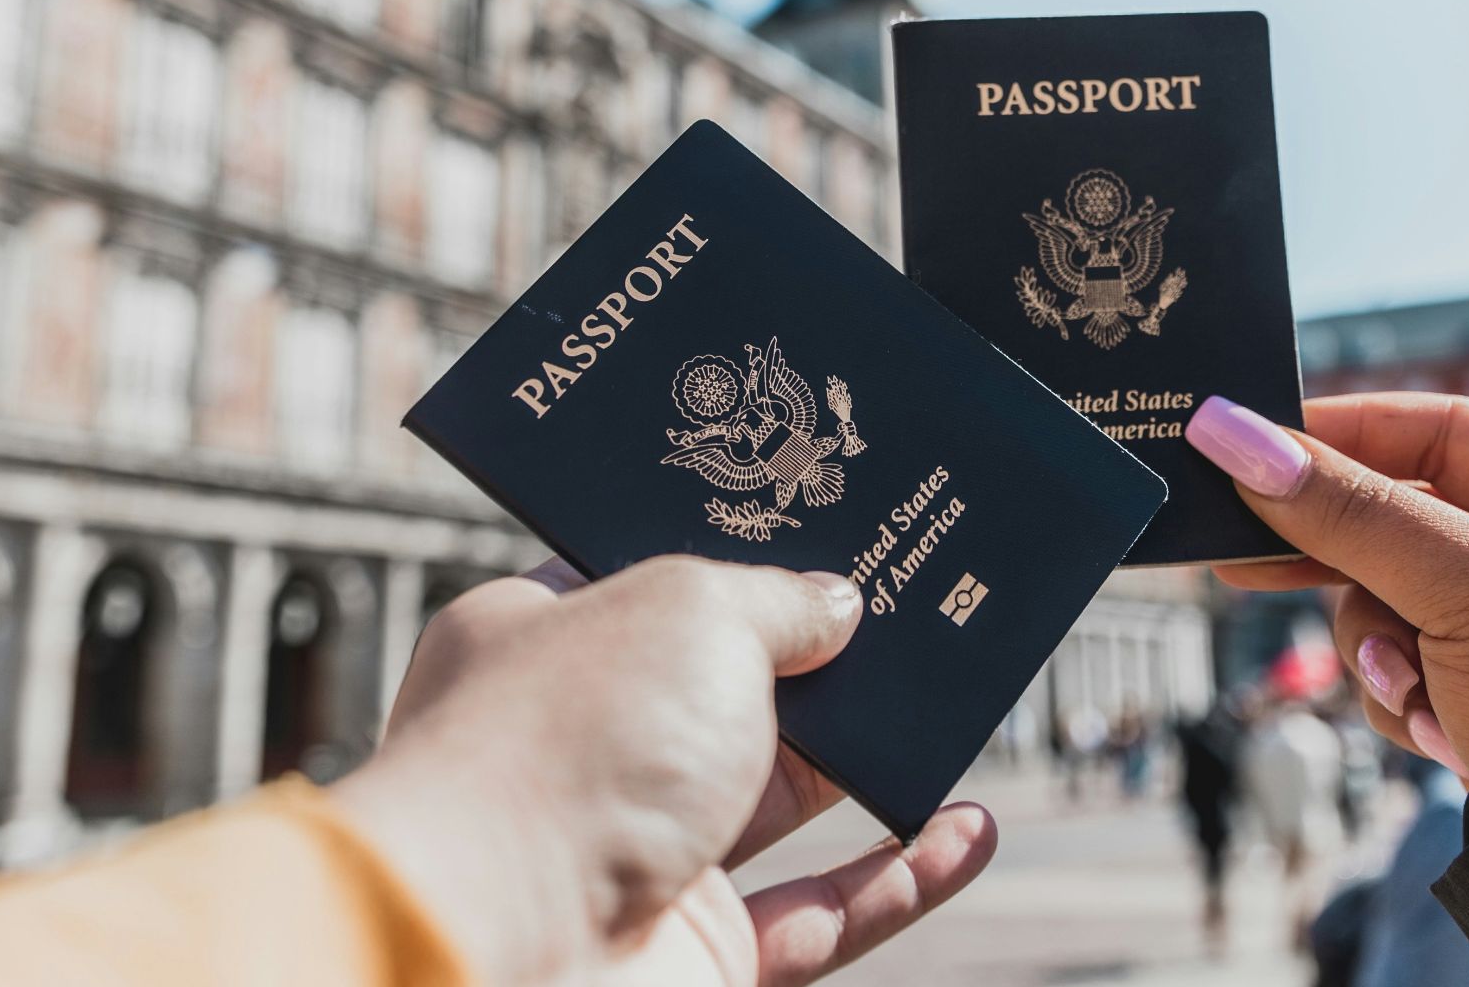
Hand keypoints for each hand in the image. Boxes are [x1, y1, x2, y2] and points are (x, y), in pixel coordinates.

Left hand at [330, 555, 997, 984]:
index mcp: (541, 644)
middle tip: (913, 606)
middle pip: (728, 689)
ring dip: (873, 762)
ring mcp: (639, 856)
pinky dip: (900, 878)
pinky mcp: (695, 952)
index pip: (644, 580)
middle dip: (821, 656)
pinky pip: (820, 913)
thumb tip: (836, 605)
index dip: (734, 552)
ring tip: (958, 705)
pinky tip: (967, 833)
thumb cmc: (568, 749)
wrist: (500, 956)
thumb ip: (776, 600)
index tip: (820, 524)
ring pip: (783, 800)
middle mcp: (585, 749)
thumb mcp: (690, 611)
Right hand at [1186, 392, 1468, 777]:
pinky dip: (1404, 700)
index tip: (1254, 446)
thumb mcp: (1462, 585)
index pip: (1439, 433)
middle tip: (1241, 560)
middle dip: (1340, 562)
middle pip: (1398, 524)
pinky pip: (1401, 672)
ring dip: (1380, 650)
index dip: (1345, 435)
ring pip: (1384, 606)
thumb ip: (1346, 511)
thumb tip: (1229, 432)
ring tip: (1414, 689)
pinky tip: (1442, 731)